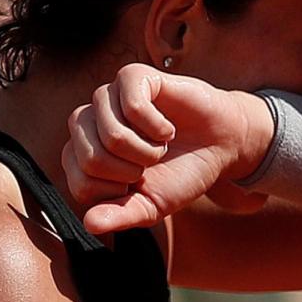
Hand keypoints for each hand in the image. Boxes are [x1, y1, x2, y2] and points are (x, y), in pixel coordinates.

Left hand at [62, 63, 271, 233]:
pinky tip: (166, 128)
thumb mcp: (151, 206)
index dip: (118, 191)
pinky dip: (157, 126)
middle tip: (152, 163)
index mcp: (83, 156)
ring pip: (111, 134)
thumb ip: (120, 216)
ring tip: (160, 146)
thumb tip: (90, 224)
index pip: (81, 184)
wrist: (220, 145)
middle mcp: (88, 124)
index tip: (139, 183)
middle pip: (92, 159)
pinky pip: (131, 105)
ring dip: (146, 149)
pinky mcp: (132, 77)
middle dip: (132, 170)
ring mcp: (108, 97)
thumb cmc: (180, 173)